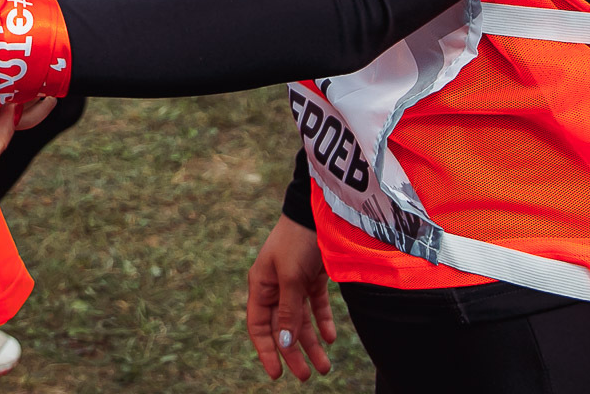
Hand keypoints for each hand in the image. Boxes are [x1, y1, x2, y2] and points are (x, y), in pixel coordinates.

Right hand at [246, 216, 335, 380]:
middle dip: (294, 353)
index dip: (266, 351)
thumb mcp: (290, 277)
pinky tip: (330, 339)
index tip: (276, 374)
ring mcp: (294, 283)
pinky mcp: (313, 278)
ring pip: (301, 321)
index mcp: (261, 286)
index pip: (259, 327)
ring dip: (312, 344)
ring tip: (324, 367)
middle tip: (306, 377)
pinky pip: (316, 307)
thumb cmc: (297, 241)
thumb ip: (288, 311)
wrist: (319, 211)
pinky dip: (323, 322)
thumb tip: (284, 343)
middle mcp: (275, 288)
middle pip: (282, 328)